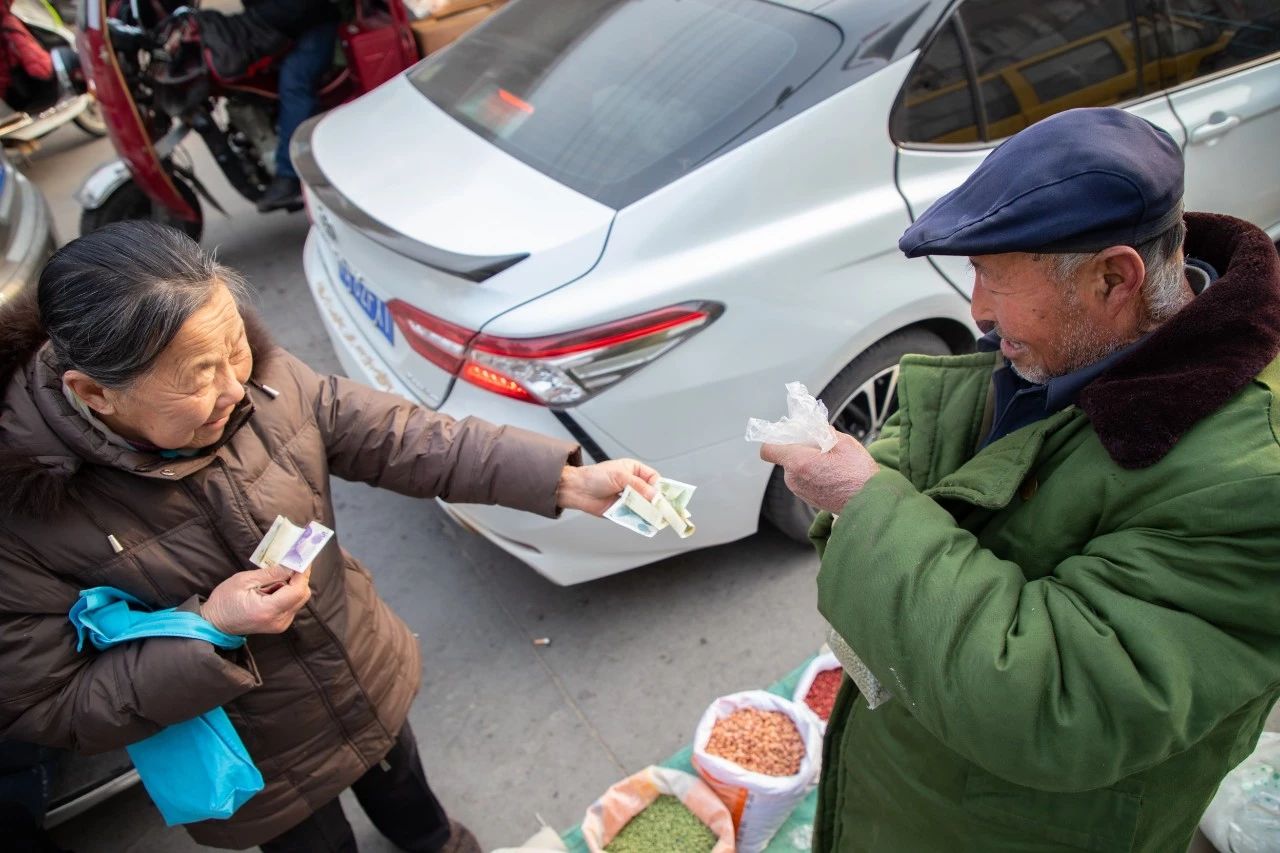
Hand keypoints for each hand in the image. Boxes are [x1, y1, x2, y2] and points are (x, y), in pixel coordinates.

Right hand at [200, 564, 311, 634]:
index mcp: (268, 610)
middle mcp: (279, 620)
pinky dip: (287, 593)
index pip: (298, 590)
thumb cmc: (224, 601)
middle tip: (288, 563)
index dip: (302, 573)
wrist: (215, 623)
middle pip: (302, 595)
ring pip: (299, 599)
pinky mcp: (280, 624)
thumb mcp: (244, 581)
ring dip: (291, 585)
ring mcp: (281, 624)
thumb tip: (292, 565)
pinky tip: (272, 589)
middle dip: (298, 577)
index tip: (302, 558)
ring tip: (272, 579)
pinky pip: (292, 604)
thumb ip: (271, 573)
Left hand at [556, 459, 660, 515]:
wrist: (577, 490)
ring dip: (650, 512)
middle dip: (658, 502)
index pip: (654, 479)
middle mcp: (633, 485)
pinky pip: (636, 516)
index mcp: (635, 471)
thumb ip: (639, 486)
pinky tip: (646, 522)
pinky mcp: (623, 510)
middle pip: (652, 494)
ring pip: (645, 506)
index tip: (666, 496)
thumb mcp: (620, 476)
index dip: (661, 487)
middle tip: (665, 509)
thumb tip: (655, 495)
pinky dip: (641, 520)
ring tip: (657, 517)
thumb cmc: (595, 477)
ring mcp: (629, 498)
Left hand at [760, 432, 879, 513]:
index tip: (790, 435)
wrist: (870, 503)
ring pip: (796, 469)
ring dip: (808, 462)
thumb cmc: (858, 475)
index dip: (776, 439)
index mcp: (799, 462)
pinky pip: (804, 480)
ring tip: (831, 462)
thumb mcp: (844, 443)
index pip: (769, 449)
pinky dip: (813, 474)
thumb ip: (823, 431)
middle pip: (786, 457)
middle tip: (821, 446)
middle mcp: (794, 479)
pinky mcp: (808, 499)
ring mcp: (800, 491)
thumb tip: (815, 426)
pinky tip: (833, 473)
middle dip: (800, 448)